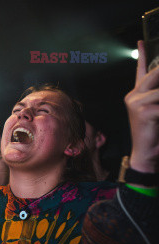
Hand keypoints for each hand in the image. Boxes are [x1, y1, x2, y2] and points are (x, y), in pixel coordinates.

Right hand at [124, 40, 158, 172]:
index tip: (141, 41)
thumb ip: (157, 95)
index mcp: (136, 95)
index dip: (142, 55)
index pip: (141, 71)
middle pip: (156, 74)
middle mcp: (133, 96)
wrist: (147, 154)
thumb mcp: (156, 110)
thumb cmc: (153, 133)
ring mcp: (136, 103)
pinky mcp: (144, 112)